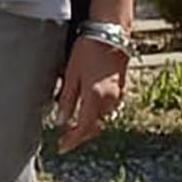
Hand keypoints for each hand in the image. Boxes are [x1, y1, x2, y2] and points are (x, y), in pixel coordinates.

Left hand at [54, 35, 126, 152]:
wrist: (111, 34)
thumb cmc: (88, 50)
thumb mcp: (71, 75)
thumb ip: (67, 99)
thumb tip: (61, 121)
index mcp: (95, 98)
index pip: (83, 128)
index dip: (72, 140)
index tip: (61, 147)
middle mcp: (109, 100)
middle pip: (94, 127)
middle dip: (80, 135)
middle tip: (65, 139)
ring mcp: (118, 95)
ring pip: (102, 119)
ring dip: (88, 125)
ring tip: (72, 126)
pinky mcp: (121, 89)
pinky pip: (108, 109)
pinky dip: (96, 115)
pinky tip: (86, 112)